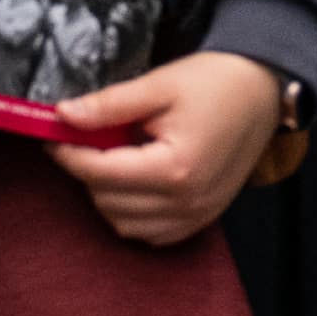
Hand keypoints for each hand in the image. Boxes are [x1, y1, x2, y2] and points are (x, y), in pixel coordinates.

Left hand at [49, 48, 286, 245]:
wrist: (263, 90)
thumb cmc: (215, 82)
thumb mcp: (159, 84)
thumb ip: (109, 105)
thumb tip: (63, 115)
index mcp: (175, 167)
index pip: (100, 172)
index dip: (68, 154)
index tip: (53, 136)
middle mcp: (186, 201)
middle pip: (108, 202)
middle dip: (88, 172)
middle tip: (84, 141)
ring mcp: (197, 215)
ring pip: (125, 225)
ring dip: (107, 196)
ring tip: (112, 159)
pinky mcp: (203, 219)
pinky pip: (151, 234)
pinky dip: (133, 214)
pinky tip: (135, 182)